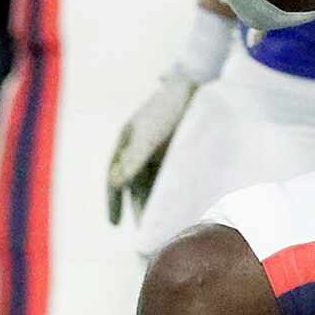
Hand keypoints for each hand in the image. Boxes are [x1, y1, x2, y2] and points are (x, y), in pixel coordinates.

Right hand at [105, 74, 196, 224]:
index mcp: (126, 140)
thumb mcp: (149, 137)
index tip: (114, 223)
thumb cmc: (171, 108)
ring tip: (163, 225)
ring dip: (157, 202)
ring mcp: (160, 146)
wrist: (200, 82)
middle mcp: (140, 145)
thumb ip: (132, 161)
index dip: (114, 201)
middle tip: (145, 232)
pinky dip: (173, 191)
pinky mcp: (179, 148)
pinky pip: (172, 175)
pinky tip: (180, 206)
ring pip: (155, 181)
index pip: (115, 177)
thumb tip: (114, 184)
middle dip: (139, 207)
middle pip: (136, 183)